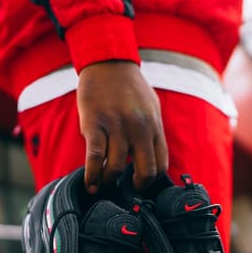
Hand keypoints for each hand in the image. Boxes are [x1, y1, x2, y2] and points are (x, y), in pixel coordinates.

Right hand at [77, 60, 167, 192]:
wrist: (109, 62)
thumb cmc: (130, 88)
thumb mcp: (152, 108)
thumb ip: (153, 132)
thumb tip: (153, 158)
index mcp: (155, 126)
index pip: (161, 165)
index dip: (152, 180)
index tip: (141, 184)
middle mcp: (139, 129)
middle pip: (145, 171)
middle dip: (136, 187)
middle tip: (127, 190)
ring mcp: (117, 127)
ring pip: (117, 168)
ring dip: (109, 182)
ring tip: (103, 185)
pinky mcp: (95, 124)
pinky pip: (95, 157)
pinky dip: (92, 176)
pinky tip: (90, 184)